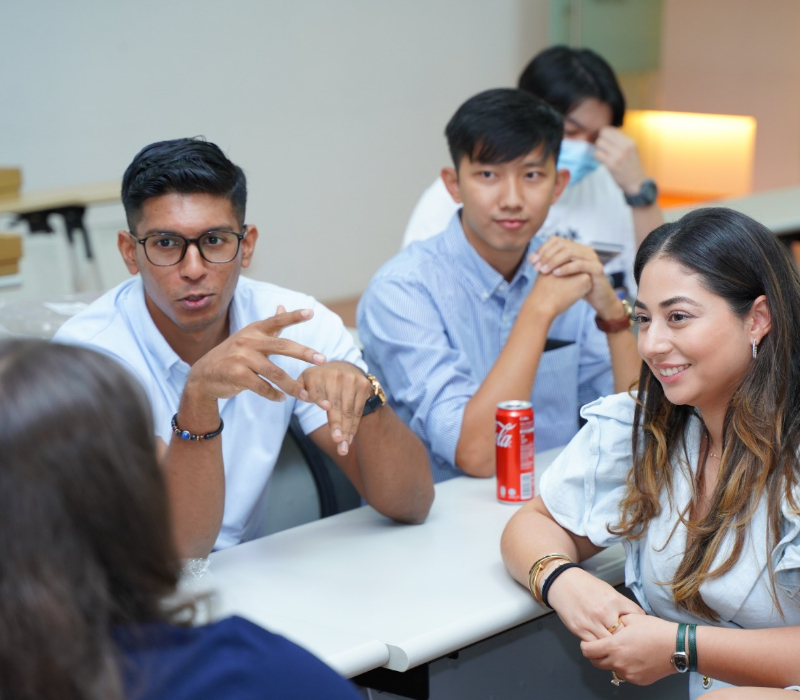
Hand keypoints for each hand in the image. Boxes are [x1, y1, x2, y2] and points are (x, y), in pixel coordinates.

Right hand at [186, 305, 325, 403]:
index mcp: (254, 330)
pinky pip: (262, 387)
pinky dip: (274, 394)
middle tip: (323, 359)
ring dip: (292, 386)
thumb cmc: (232, 355)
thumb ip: (269, 327)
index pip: (276, 321)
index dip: (293, 316)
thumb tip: (282, 305)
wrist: (203, 375)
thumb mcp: (248, 337)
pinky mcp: (236, 375)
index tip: (311, 313)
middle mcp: (248, 341)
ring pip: (274, 373)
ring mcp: (241, 358)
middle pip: (282, 346)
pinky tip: (282, 398)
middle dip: (304, 353)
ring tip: (305, 396)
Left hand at [297, 361, 373, 455]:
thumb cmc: (319, 381)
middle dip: (337, 425)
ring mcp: (352, 380)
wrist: (344, 367)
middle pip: (336, 405)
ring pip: (348, 411)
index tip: (326, 406)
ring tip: (343, 448)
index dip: (320, 398)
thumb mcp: (305, 381)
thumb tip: (303, 397)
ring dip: (347, 431)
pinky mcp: (363, 386)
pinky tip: (350, 438)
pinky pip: (358, 410)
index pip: (317, 390)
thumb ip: (299, 391)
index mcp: (317, 375)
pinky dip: (354, 426)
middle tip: (337, 441)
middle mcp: (336, 375)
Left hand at [529, 237, 620, 318]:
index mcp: (576, 248)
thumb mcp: (560, 273)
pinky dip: (566, 268)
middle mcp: (584, 249)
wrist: (597, 298)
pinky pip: (580, 265)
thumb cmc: (576, 286)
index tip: (532, 261)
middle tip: (536, 267)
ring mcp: (592, 257)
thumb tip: (531, 257)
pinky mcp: (597, 268)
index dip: (543, 249)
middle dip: (546, 255)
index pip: (556, 240)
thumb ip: (548, 265)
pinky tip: (556, 274)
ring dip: (554, 261)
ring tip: (543, 271)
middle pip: (562, 245)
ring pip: (570, 252)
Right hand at [547, 566, 644, 641]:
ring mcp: (592, 622)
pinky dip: (599, 646)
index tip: (638, 627)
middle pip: (624, 634)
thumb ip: (622, 605)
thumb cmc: (586, 586)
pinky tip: (601, 643)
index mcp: (614, 600)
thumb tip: (635, 619)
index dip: (639, 623)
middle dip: (627, 638)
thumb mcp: (609, 591)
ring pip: (610, 644)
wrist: (562, 582)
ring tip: (615, 644)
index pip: (637, 616)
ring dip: (613, 645)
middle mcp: (605, 612)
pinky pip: (595, 645)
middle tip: (627, 640)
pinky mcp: (580, 629)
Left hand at [580, 613, 676, 685]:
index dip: (585, 646)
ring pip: (610, 669)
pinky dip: (623, 667)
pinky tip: (632, 657)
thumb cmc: (656, 630)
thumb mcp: (632, 618)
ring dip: (610, 661)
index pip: (588, 651)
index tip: (588, 642)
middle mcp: (619, 662)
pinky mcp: (638, 680)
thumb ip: (615, 622)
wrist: (677, 646)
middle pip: (596, 663)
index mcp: (614, 646)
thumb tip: (608, 624)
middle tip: (601, 646)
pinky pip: (624, 675)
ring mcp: (629, 673)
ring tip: (620, 650)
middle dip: (595, 654)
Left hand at [595, 126, 647, 194]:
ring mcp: (618, 155)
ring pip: (599, 144)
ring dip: (598, 150)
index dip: (603, 135)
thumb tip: (605, 133)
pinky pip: (597, 154)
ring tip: (604, 155)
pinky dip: (597, 157)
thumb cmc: (632, 167)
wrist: (636, 183)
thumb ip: (620, 141)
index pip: (609, 130)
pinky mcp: (611, 164)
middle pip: (603, 135)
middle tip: (603, 149)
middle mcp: (625, 146)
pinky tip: (602, 161)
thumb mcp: (631, 150)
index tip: (604, 141)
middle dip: (600, 142)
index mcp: (630, 142)